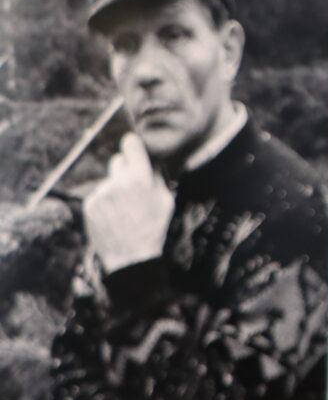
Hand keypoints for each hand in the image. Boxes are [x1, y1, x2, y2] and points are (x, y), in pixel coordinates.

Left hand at [82, 133, 173, 272]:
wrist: (131, 256)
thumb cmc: (153, 228)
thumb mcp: (166, 201)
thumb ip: (157, 178)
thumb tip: (150, 161)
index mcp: (140, 179)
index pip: (130, 146)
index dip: (132, 144)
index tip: (131, 142)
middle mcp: (118, 182)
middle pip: (117, 161)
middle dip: (124, 169)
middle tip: (131, 185)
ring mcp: (101, 194)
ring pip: (108, 182)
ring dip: (115, 189)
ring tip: (124, 210)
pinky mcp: (90, 205)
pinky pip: (99, 195)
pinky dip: (105, 202)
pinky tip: (114, 216)